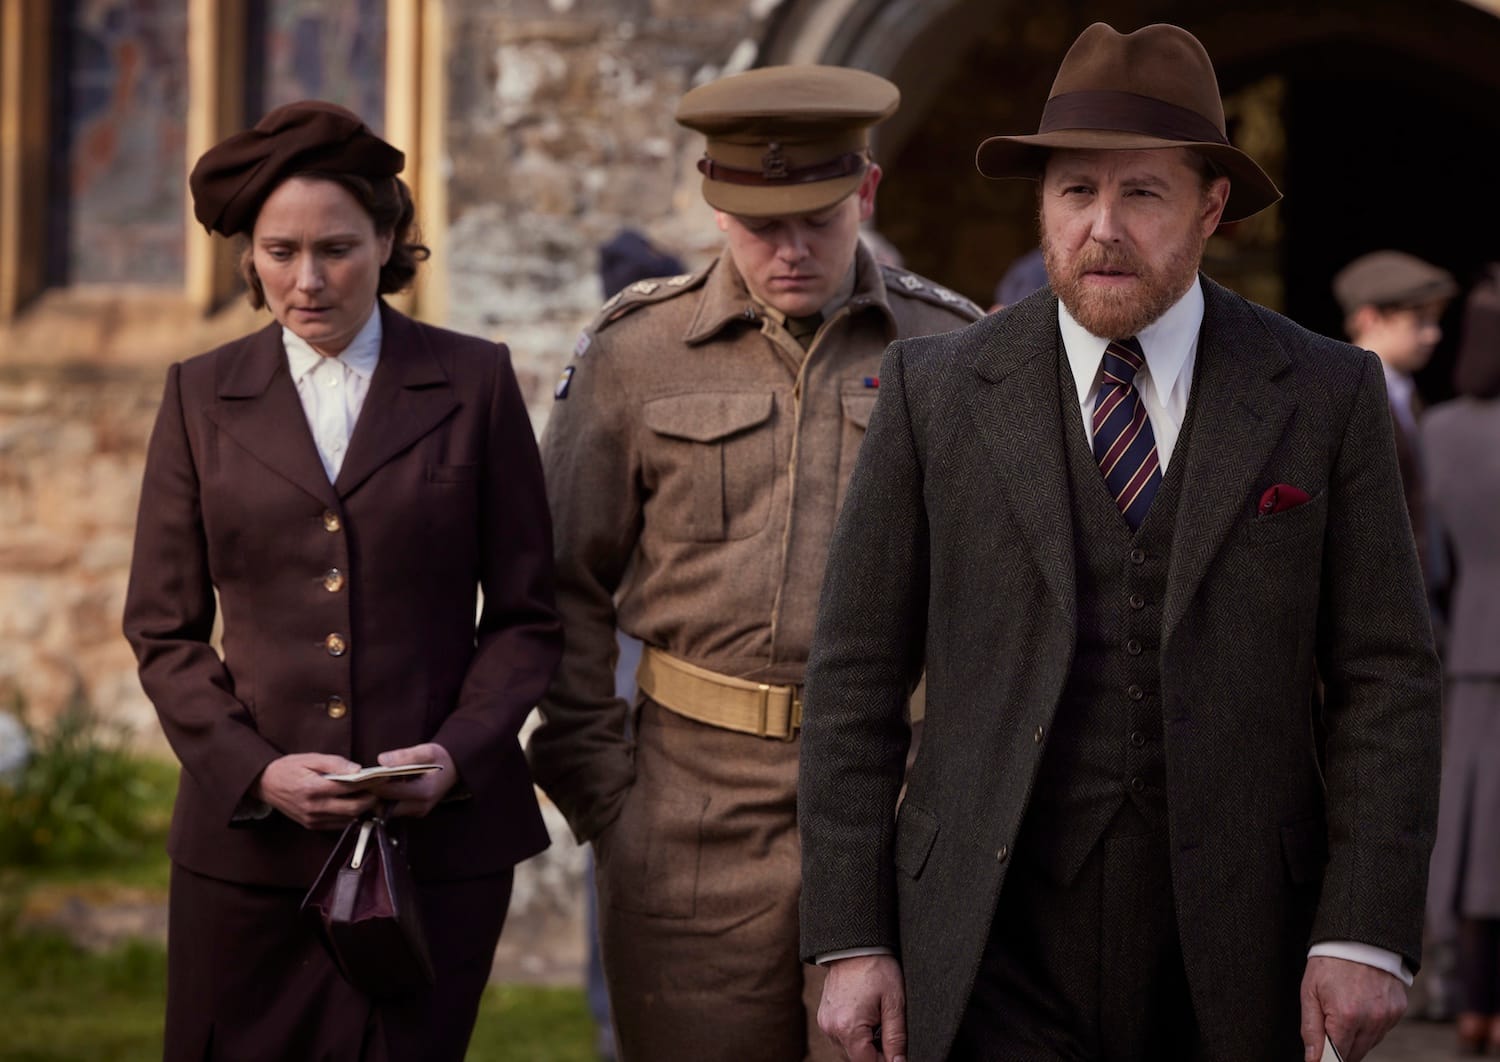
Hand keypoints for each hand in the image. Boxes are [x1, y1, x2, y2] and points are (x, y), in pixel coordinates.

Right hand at [253, 752, 376, 828]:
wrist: (265, 785)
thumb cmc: (289, 768)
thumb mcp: (310, 758)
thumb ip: (335, 763)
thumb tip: (358, 769)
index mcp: (313, 788)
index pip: (350, 787)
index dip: (370, 782)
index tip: (383, 777)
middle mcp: (313, 808)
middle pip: (353, 808)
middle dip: (371, 799)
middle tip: (381, 789)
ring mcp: (312, 819)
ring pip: (348, 819)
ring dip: (363, 809)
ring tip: (372, 795)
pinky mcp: (312, 826)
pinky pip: (338, 824)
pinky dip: (350, 815)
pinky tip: (356, 804)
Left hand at [368, 743, 457, 817]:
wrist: (455, 768)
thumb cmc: (441, 758)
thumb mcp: (427, 751)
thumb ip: (405, 756)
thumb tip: (381, 760)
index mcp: (424, 791)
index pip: (390, 792)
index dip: (373, 784)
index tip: (361, 775)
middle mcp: (421, 806)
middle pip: (385, 807)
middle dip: (373, 795)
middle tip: (363, 781)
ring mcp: (418, 812)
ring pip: (387, 811)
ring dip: (378, 799)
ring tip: (370, 784)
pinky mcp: (415, 812)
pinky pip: (393, 810)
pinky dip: (385, 800)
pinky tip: (382, 787)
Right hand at [819, 954, 906, 1061]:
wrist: (855, 945)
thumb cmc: (877, 969)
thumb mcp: (894, 1003)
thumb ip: (896, 1038)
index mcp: (848, 1027)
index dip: (885, 1061)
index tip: (897, 1054)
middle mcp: (831, 1028)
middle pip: (856, 1059)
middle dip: (875, 1053)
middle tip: (889, 1031)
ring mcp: (825, 1023)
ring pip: (848, 1049)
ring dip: (865, 1045)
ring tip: (878, 1021)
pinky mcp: (824, 1017)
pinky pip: (841, 1037)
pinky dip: (855, 1035)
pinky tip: (866, 1018)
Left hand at [1300, 955, 1406, 1060]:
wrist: (1358, 938)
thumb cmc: (1329, 963)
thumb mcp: (1309, 993)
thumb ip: (1311, 1030)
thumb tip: (1312, 1060)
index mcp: (1347, 1016)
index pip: (1338, 1057)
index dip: (1326, 1058)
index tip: (1320, 1055)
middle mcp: (1372, 1020)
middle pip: (1355, 1054)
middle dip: (1340, 1048)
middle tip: (1329, 1027)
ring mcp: (1388, 1016)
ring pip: (1370, 1044)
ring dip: (1355, 1038)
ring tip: (1343, 1013)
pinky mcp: (1398, 1011)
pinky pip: (1382, 1030)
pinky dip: (1370, 1026)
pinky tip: (1360, 1008)